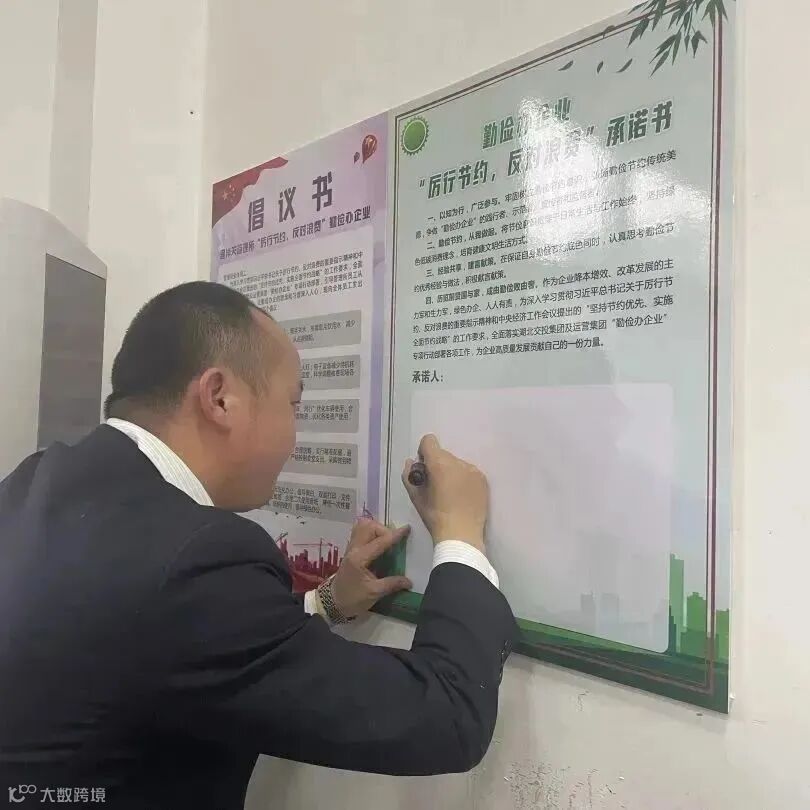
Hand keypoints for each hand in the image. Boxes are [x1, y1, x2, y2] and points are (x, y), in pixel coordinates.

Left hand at [329, 520, 411, 617]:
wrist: (333, 603)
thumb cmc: (352, 599)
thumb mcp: (374, 593)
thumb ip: (392, 584)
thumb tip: (409, 582)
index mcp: (360, 558)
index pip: (380, 542)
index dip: (395, 535)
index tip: (407, 528)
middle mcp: (354, 549)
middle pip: (369, 527)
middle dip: (384, 530)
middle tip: (394, 542)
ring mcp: (351, 548)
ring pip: (363, 527)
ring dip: (376, 529)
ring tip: (386, 541)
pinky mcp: (351, 550)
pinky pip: (360, 533)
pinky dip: (371, 533)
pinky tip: (379, 544)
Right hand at [402, 434, 488, 550]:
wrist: (461, 535)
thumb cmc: (435, 517)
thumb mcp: (415, 498)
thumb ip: (409, 476)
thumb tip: (411, 462)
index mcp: (439, 464)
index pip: (429, 441)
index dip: (424, 452)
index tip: (425, 469)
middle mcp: (458, 462)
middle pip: (443, 454)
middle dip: (437, 465)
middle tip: (436, 486)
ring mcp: (473, 470)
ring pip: (457, 463)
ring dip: (451, 472)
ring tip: (450, 494)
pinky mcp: (483, 480)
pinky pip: (469, 472)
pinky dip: (463, 479)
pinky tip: (462, 496)